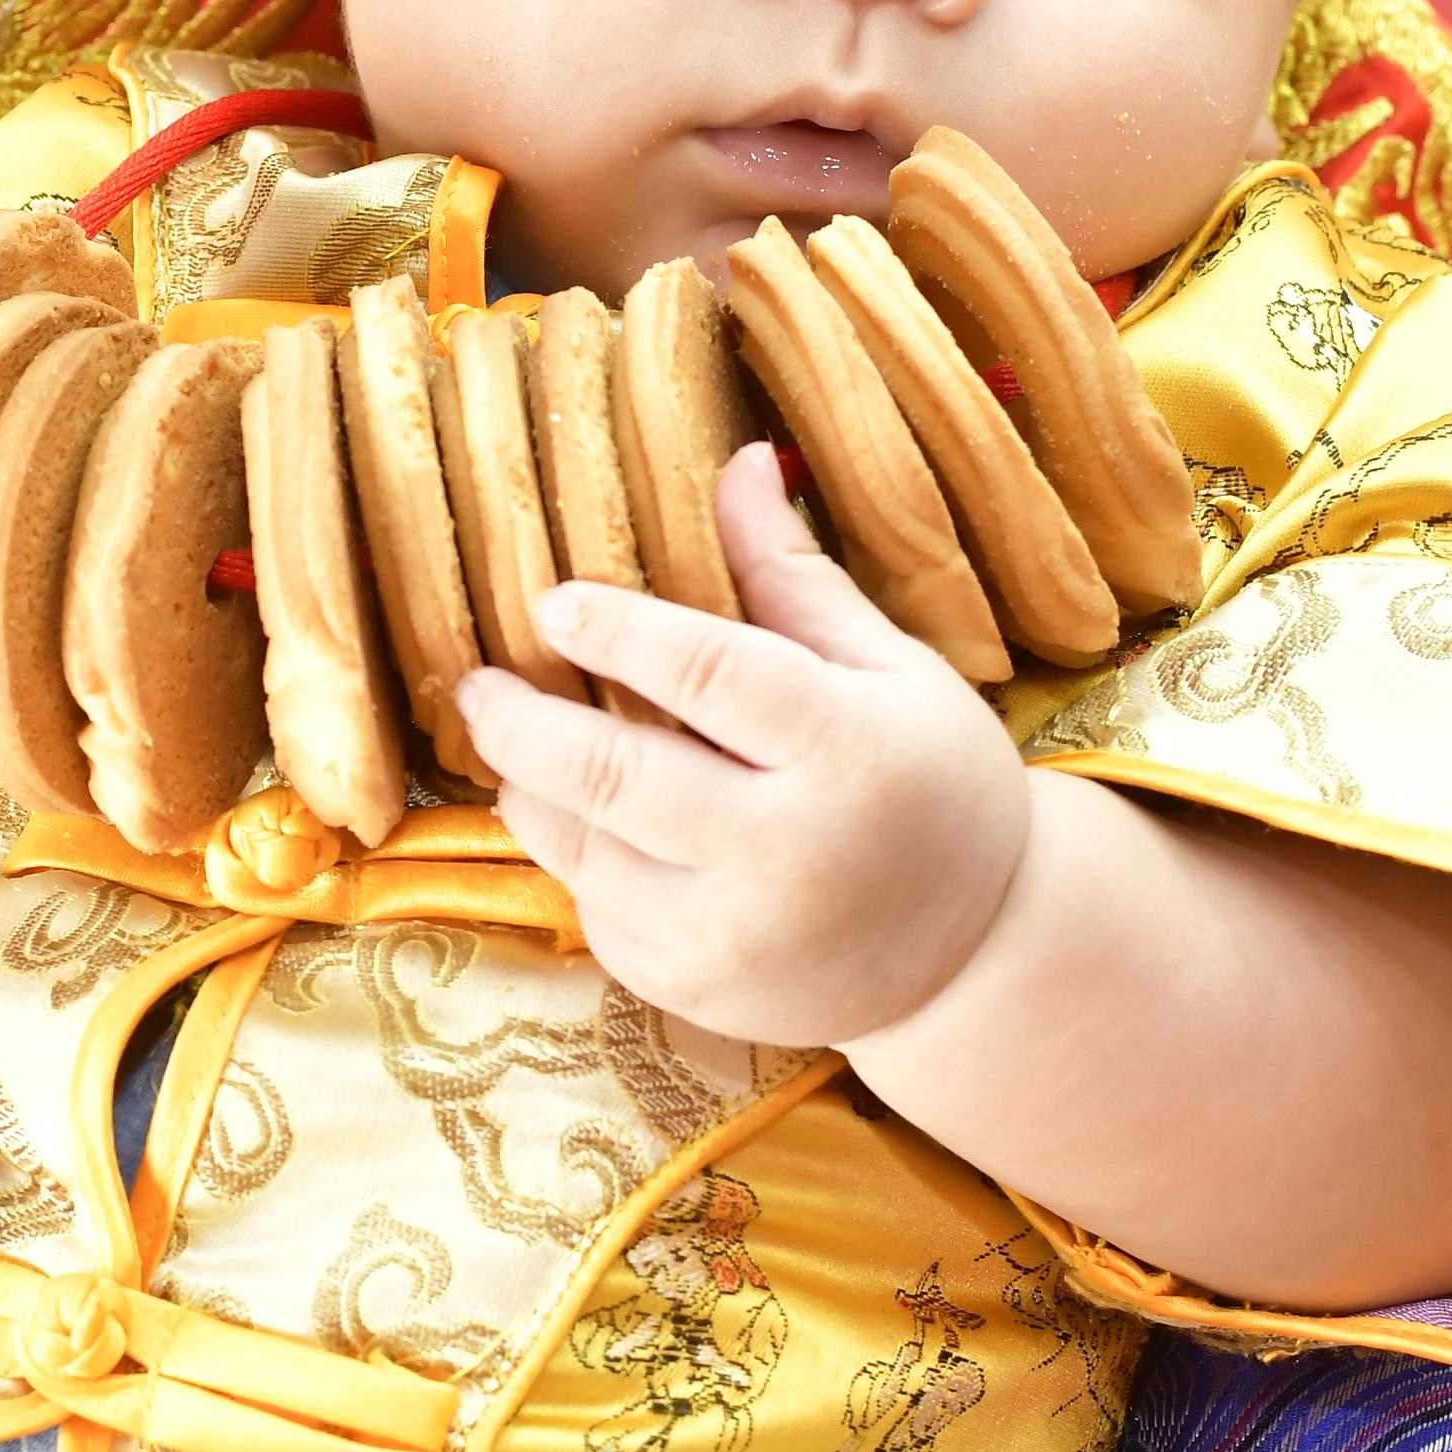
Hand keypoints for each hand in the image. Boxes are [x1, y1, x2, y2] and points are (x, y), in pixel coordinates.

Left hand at [455, 445, 1038, 1049]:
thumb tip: (736, 461)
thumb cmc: (933, 785)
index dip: (617, 632)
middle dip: (523, 720)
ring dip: (531, 785)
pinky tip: (587, 818)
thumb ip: (795, 578)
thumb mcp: (891, 671)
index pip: (708, 672)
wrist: (972, 953)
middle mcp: (786, 853)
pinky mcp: (694, 991)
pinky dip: (577, 855)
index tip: (553, 602)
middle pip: (614, 772)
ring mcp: (733, 936)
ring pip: (582, 847)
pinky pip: (596, 910)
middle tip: (480, 680)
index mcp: (847, 750)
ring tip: (513, 738)